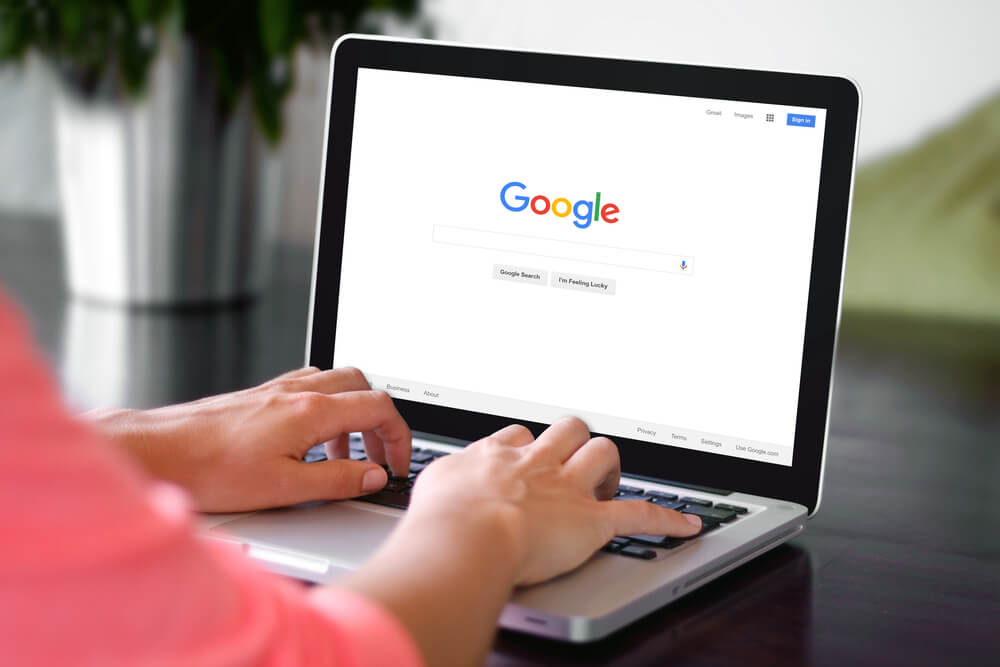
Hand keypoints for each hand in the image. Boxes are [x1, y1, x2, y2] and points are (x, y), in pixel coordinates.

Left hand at [87, 367, 410, 511]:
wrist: (158, 452)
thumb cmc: (210, 470)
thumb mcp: (285, 489)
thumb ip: (338, 480)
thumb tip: (373, 477)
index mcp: (311, 412)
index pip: (379, 408)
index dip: (400, 437)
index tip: (397, 465)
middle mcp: (297, 392)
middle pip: (363, 385)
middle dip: (380, 420)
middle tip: (378, 456)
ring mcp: (277, 390)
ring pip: (335, 382)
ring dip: (352, 413)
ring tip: (344, 454)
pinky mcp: (259, 396)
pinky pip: (308, 387)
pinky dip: (324, 408)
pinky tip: (309, 438)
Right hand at [342, 417, 699, 665]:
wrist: (464, 536)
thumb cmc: (440, 518)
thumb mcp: (429, 487)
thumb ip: (440, 482)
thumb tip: (433, 489)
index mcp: (497, 455)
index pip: (520, 436)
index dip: (528, 446)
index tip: (527, 455)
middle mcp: (536, 464)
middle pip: (566, 430)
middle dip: (573, 440)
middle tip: (571, 457)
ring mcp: (566, 488)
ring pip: (601, 454)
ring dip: (607, 465)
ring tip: (606, 478)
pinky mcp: (592, 520)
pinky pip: (638, 514)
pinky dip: (667, 519)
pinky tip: (687, 524)